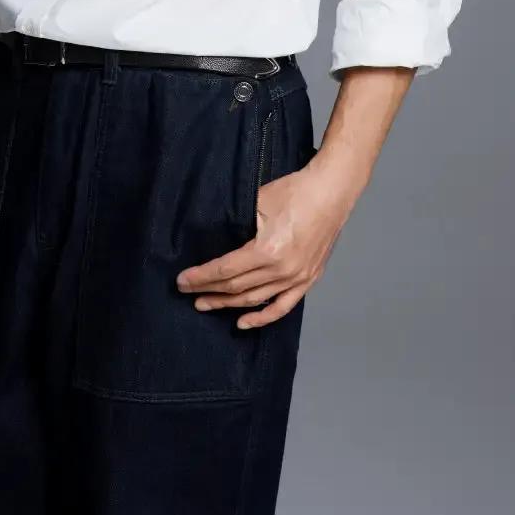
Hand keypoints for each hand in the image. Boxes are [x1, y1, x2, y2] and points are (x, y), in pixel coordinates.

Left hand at [174, 154, 357, 327]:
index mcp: (267, 251)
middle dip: (209, 291)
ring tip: (207, 304)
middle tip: (188, 293)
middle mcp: (282, 270)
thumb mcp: (257, 202)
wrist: (330, 192)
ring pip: (255, 299)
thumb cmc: (295, 192)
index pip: (225, 270)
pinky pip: (283, 306)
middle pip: (237, 288)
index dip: (202, 277)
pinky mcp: (308, 279)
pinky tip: (243, 323)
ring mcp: (297, 278)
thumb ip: (237, 225)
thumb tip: (215, 241)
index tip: (183, 281)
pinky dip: (262, 317)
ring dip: (229, 305)